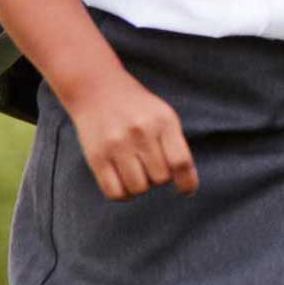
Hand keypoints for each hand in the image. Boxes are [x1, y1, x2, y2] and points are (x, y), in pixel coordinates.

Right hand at [64, 69, 195, 200]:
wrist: (96, 89)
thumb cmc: (137, 108)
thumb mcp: (163, 115)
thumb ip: (175, 144)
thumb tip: (187, 184)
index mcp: (163, 121)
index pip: (181, 162)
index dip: (187, 183)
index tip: (187, 191)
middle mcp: (140, 132)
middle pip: (160, 178)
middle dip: (160, 176)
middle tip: (151, 164)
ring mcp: (116, 144)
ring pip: (139, 188)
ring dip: (141, 186)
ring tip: (137, 171)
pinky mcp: (96, 156)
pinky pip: (115, 192)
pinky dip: (124, 195)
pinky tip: (125, 183)